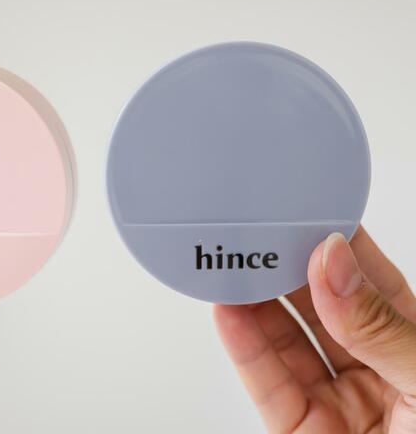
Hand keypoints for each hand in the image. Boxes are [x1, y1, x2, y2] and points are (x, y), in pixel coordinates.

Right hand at [214, 227, 415, 432]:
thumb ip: (379, 327)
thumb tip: (335, 265)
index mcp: (409, 342)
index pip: (366, 280)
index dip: (333, 244)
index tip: (301, 213)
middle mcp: (369, 366)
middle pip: (316, 304)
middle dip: (283, 268)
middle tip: (255, 236)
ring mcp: (332, 398)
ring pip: (283, 340)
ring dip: (253, 302)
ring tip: (232, 267)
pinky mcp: (297, 429)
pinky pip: (266, 385)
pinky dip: (243, 348)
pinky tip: (229, 314)